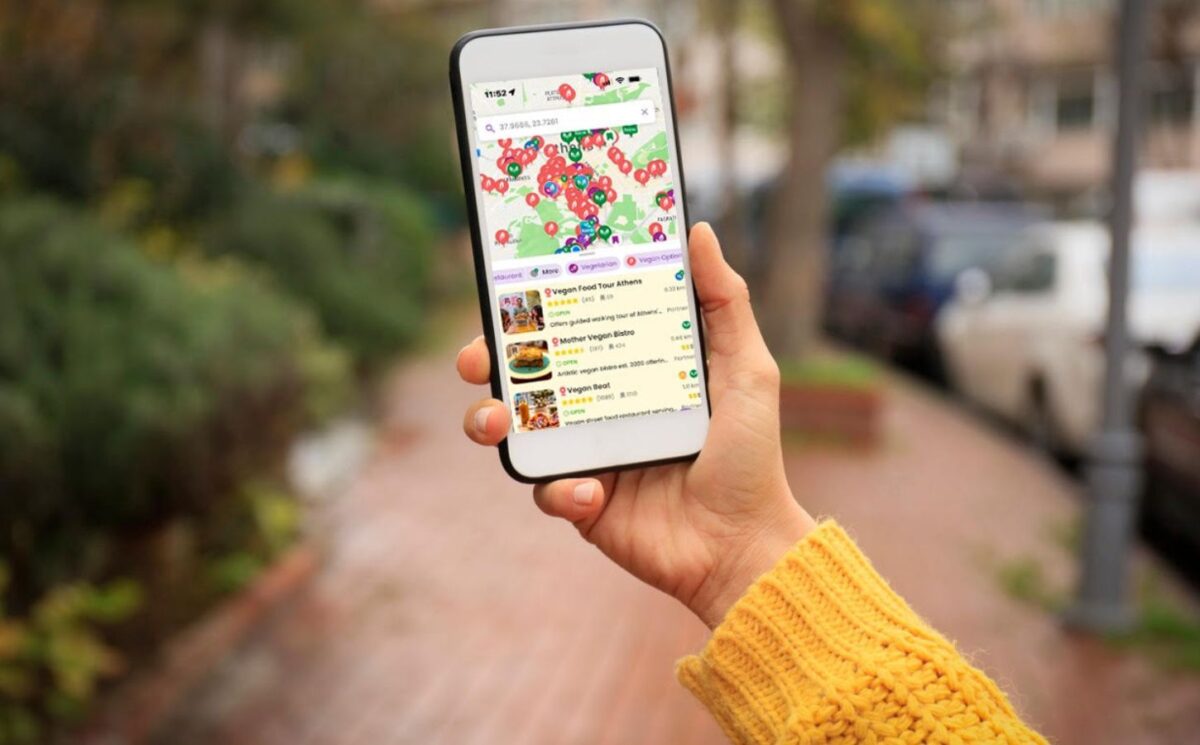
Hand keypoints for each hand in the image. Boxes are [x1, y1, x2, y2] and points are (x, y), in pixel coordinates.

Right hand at [458, 223, 815, 627]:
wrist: (744, 544)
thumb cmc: (751, 454)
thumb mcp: (747, 368)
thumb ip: (724, 302)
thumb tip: (697, 232)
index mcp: (628, 368)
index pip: (569, 325)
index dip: (530, 306)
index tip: (505, 286)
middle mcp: (598, 406)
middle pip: (524, 373)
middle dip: (486, 359)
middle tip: (475, 357)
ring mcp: (584, 454)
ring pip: (514, 429)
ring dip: (488, 420)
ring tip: (495, 421)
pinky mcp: (580, 502)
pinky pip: (546, 490)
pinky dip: (560, 488)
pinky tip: (593, 490)